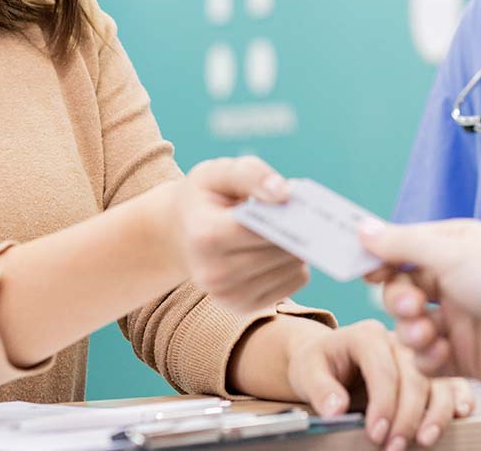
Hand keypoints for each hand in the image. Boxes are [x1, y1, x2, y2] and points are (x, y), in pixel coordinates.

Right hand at [170, 156, 309, 310]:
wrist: (181, 234)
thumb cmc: (205, 197)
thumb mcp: (217, 173)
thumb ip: (251, 174)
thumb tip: (285, 193)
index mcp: (205, 235)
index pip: (258, 228)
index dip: (283, 213)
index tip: (299, 199)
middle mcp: (214, 273)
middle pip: (278, 251)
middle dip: (294, 228)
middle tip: (299, 211)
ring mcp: (229, 296)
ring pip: (292, 268)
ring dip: (297, 245)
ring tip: (284, 228)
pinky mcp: (244, 307)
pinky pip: (295, 283)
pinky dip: (293, 263)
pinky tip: (277, 248)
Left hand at [285, 320, 473, 447]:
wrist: (327, 361)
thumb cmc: (318, 364)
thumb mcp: (308, 371)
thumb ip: (320, 388)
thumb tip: (335, 408)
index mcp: (366, 335)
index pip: (382, 368)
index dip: (383, 404)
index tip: (375, 434)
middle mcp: (396, 341)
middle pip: (413, 377)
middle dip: (406, 416)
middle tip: (393, 447)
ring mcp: (415, 357)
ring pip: (436, 381)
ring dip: (434, 415)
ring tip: (422, 440)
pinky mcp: (427, 373)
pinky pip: (450, 382)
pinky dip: (457, 399)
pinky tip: (458, 416)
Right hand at [361, 218, 480, 378]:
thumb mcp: (450, 251)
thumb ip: (401, 243)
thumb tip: (362, 229)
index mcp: (450, 248)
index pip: (401, 251)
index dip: (381, 261)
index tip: (367, 272)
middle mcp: (451, 283)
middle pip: (401, 290)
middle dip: (398, 299)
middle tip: (409, 306)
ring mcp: (457, 320)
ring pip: (409, 326)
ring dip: (410, 330)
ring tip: (426, 333)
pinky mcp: (463, 357)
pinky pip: (427, 359)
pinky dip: (426, 358)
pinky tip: (440, 351)